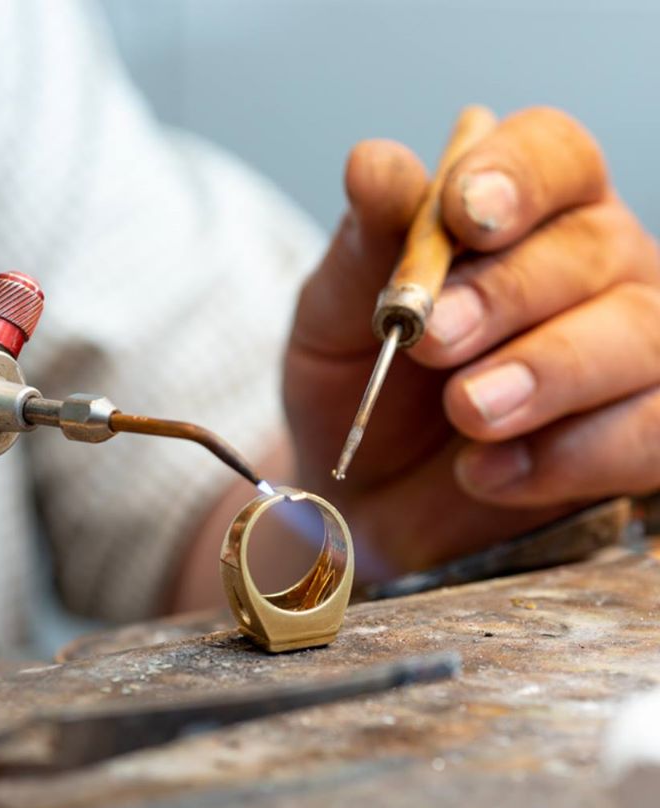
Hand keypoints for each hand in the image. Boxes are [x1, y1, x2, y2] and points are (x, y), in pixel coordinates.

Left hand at [285, 107, 659, 581]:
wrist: (364, 494)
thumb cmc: (358, 389)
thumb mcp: (335, 317)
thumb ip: (363, 248)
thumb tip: (373, 163)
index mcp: (522, 217)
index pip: (553, 156)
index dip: (517, 174)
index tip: (466, 212)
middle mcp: (593, 270)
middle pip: (595, 246)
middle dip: (508, 294)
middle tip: (433, 342)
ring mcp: (630, 353)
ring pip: (639, 336)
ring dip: (547, 372)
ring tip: (466, 412)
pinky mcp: (640, 438)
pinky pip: (651, 435)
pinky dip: (571, 456)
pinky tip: (487, 472)